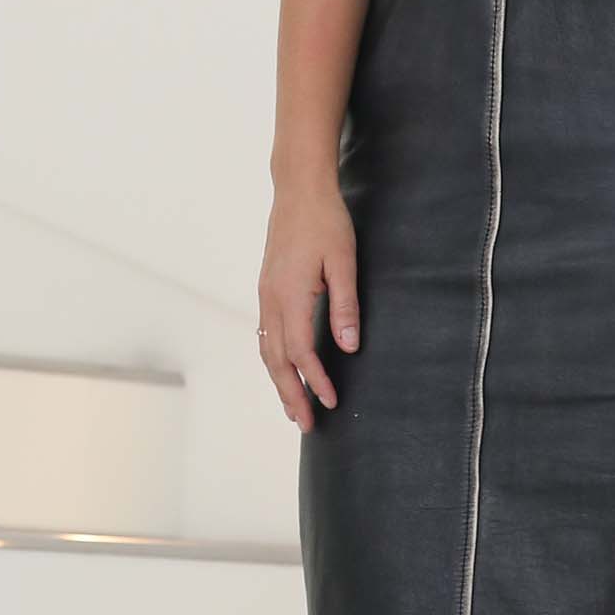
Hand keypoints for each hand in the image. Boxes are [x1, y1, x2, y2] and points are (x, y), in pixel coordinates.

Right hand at [256, 185, 359, 431]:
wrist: (298, 190)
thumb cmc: (326, 222)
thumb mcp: (343, 261)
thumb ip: (345, 305)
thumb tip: (349, 346)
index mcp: (290, 295)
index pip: (301, 351)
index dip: (314, 380)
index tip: (330, 402)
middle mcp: (271, 299)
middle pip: (276, 359)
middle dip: (290, 394)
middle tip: (306, 425)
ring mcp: (265, 294)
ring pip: (266, 349)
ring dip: (279, 381)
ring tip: (292, 406)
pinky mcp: (267, 288)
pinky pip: (265, 334)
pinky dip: (274, 359)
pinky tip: (284, 369)